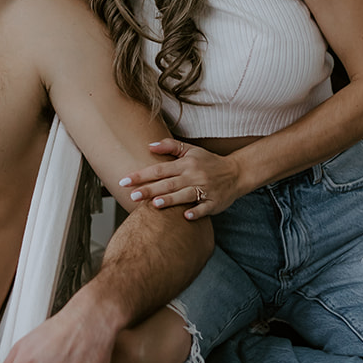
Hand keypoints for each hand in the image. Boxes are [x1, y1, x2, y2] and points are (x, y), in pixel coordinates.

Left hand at [118, 140, 243, 219]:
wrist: (236, 173)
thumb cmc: (209, 162)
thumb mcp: (191, 150)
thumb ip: (170, 146)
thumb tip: (148, 145)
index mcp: (185, 164)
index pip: (159, 169)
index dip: (142, 175)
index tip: (125, 180)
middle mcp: (194, 176)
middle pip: (169, 183)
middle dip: (150, 189)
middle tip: (132, 195)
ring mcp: (205, 189)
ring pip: (185, 195)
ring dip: (171, 199)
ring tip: (155, 204)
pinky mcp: (215, 203)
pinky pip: (204, 208)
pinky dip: (196, 212)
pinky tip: (186, 217)